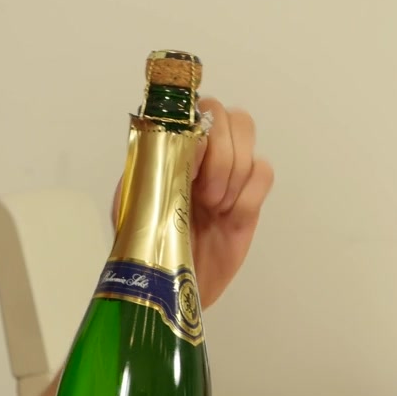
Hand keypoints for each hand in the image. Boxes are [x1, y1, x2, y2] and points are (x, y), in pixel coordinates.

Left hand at [113, 96, 273, 308]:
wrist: (171, 287)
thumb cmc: (146, 245)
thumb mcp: (132, 205)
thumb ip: (146, 171)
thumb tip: (171, 146)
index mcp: (172, 148)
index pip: (194, 108)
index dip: (198, 129)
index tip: (189, 163)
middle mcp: (203, 153)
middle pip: (228, 115)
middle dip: (220, 153)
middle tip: (204, 193)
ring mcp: (229, 174)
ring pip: (249, 136)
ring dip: (233, 172)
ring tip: (214, 207)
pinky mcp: (250, 199)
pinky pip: (264, 172)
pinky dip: (249, 193)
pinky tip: (231, 215)